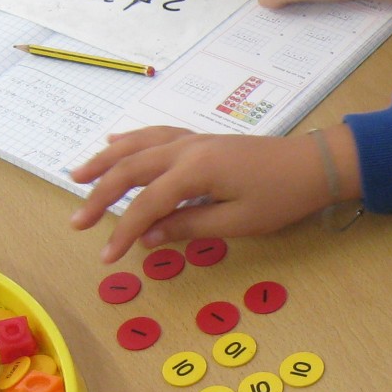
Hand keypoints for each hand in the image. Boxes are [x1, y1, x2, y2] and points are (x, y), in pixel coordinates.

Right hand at [68, 126, 351, 261]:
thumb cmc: (282, 197)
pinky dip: (131, 140)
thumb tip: (148, 236)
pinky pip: (156, 135)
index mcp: (195, 171)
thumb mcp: (238, 222)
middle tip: (77, 221)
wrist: (315, 164)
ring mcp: (193, 140)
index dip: (122, 232)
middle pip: (130, 170)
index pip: (146, 204)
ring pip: (137, 146)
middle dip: (100, 196)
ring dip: (105, 160)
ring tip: (76, 176)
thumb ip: (190, 227)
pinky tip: (114, 141)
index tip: (106, 256)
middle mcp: (187, 149)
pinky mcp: (202, 140)